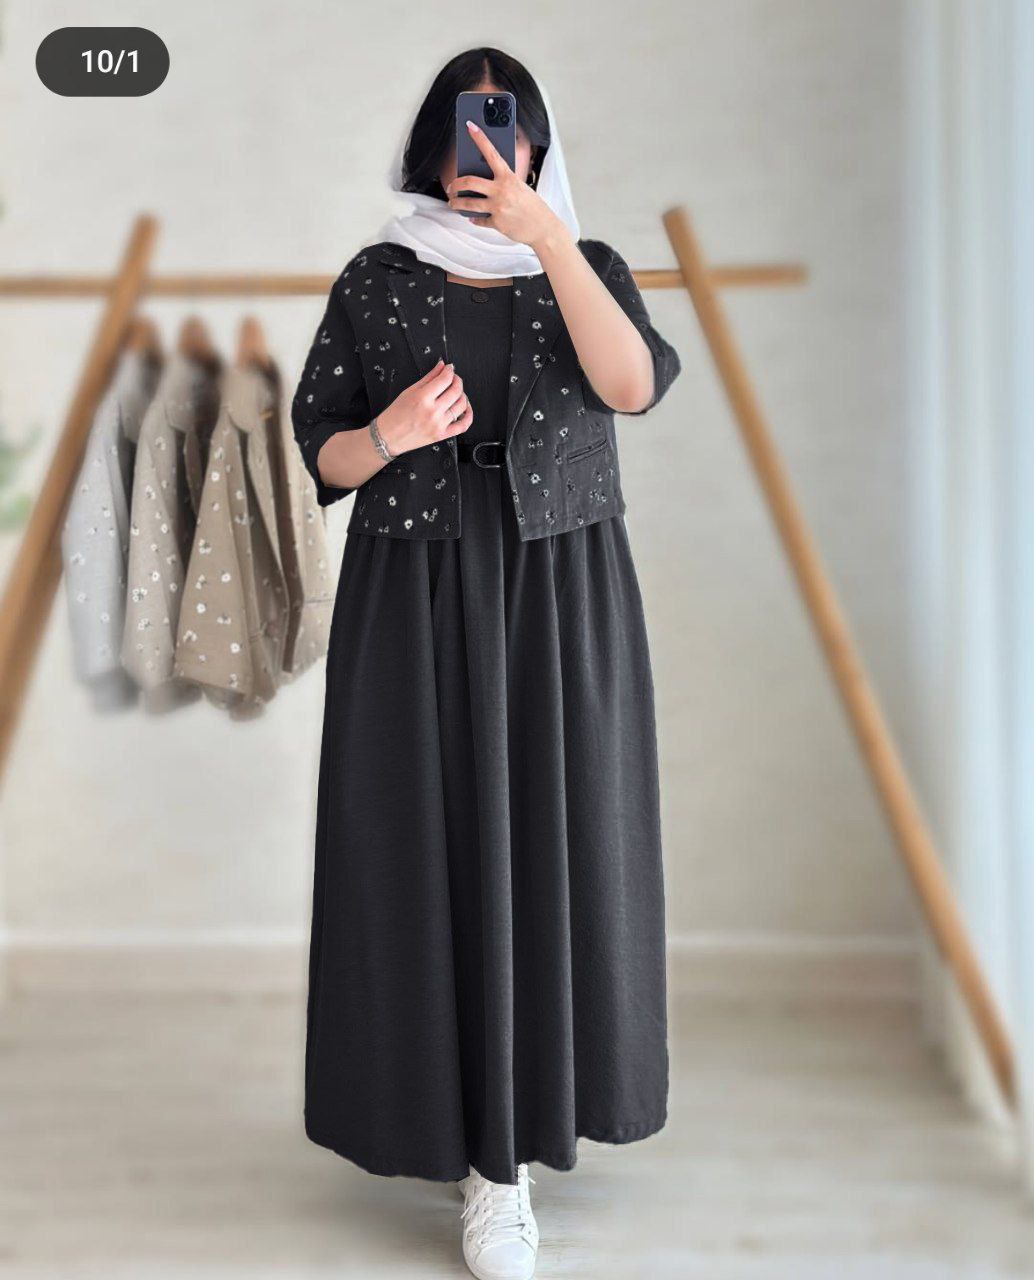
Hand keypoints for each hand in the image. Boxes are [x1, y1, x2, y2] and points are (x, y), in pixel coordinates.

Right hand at [376, 358, 471, 454]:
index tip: (449, 369)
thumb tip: (441, 366)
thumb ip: (428, 377)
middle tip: (454, 378)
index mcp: (422, 398)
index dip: (450, 370)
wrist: (389, 436)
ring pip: (462, 405)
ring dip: (463, 395)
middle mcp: (432, 411)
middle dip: (457, 380)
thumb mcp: (409, 391)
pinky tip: (466, 409)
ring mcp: (439, 424)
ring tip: (457, 392)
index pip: (445, 379)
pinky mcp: (442, 435)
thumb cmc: (395, 415)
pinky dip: (468, 415)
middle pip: (456, 391)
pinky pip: (463, 425)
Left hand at [445, 120, 567, 250]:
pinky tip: (474, 218)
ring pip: (468, 203)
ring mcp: (498, 207)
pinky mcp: (496, 223)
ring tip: (452, 202)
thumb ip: (504, 183)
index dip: (479, 138)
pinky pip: (479, 220)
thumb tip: (484, 182)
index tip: (469, 125)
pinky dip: (475, 219)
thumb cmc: (534, 207)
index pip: (491, 152)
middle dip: (455, 184)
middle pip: (470, 182)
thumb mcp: (520, 188)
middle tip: (451, 186)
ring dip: (456, 203)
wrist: (544, 229)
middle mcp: (501, 190)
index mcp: (509, 177)